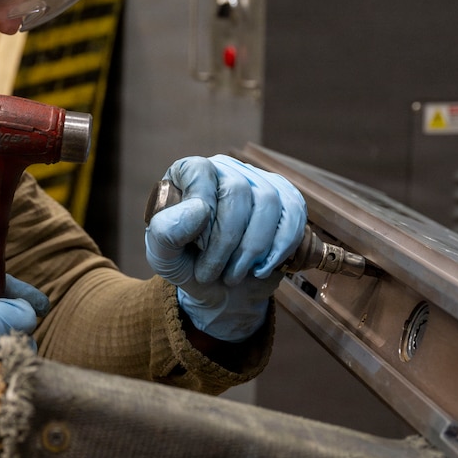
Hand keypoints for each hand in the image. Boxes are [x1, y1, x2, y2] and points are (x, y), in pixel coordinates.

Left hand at [144, 155, 305, 341]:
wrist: (218, 289)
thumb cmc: (187, 264)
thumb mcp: (163, 254)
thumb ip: (165, 231)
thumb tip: (200, 209)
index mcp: (190, 172)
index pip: (201, 172)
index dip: (201, 212)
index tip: (195, 249)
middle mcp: (226, 168)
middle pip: (237, 190)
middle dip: (226, 241)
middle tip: (211, 273)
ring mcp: (259, 181)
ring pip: (268, 202)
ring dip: (252, 248)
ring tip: (233, 275)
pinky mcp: (286, 199)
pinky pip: (294, 214)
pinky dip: (280, 247)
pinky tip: (261, 268)